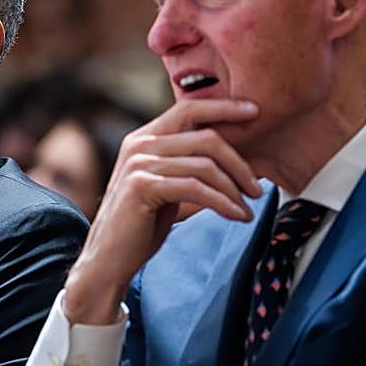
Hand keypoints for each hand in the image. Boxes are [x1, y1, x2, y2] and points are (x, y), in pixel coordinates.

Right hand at [62, 98, 262, 323]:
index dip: (224, 107)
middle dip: (239, 163)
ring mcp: (138, 164)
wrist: (109, 258)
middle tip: (257, 188)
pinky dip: (223, 203)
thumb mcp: (165, 185)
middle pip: (206, 137)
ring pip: (205, 166)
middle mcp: (139, 144)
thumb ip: (185, 163)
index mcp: (144, 137)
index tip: (255, 112)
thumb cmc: (141, 224)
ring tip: (247, 209)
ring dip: (234, 190)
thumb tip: (232, 153)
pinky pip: (196, 188)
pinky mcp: (142, 186)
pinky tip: (237, 216)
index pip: (189, 108)